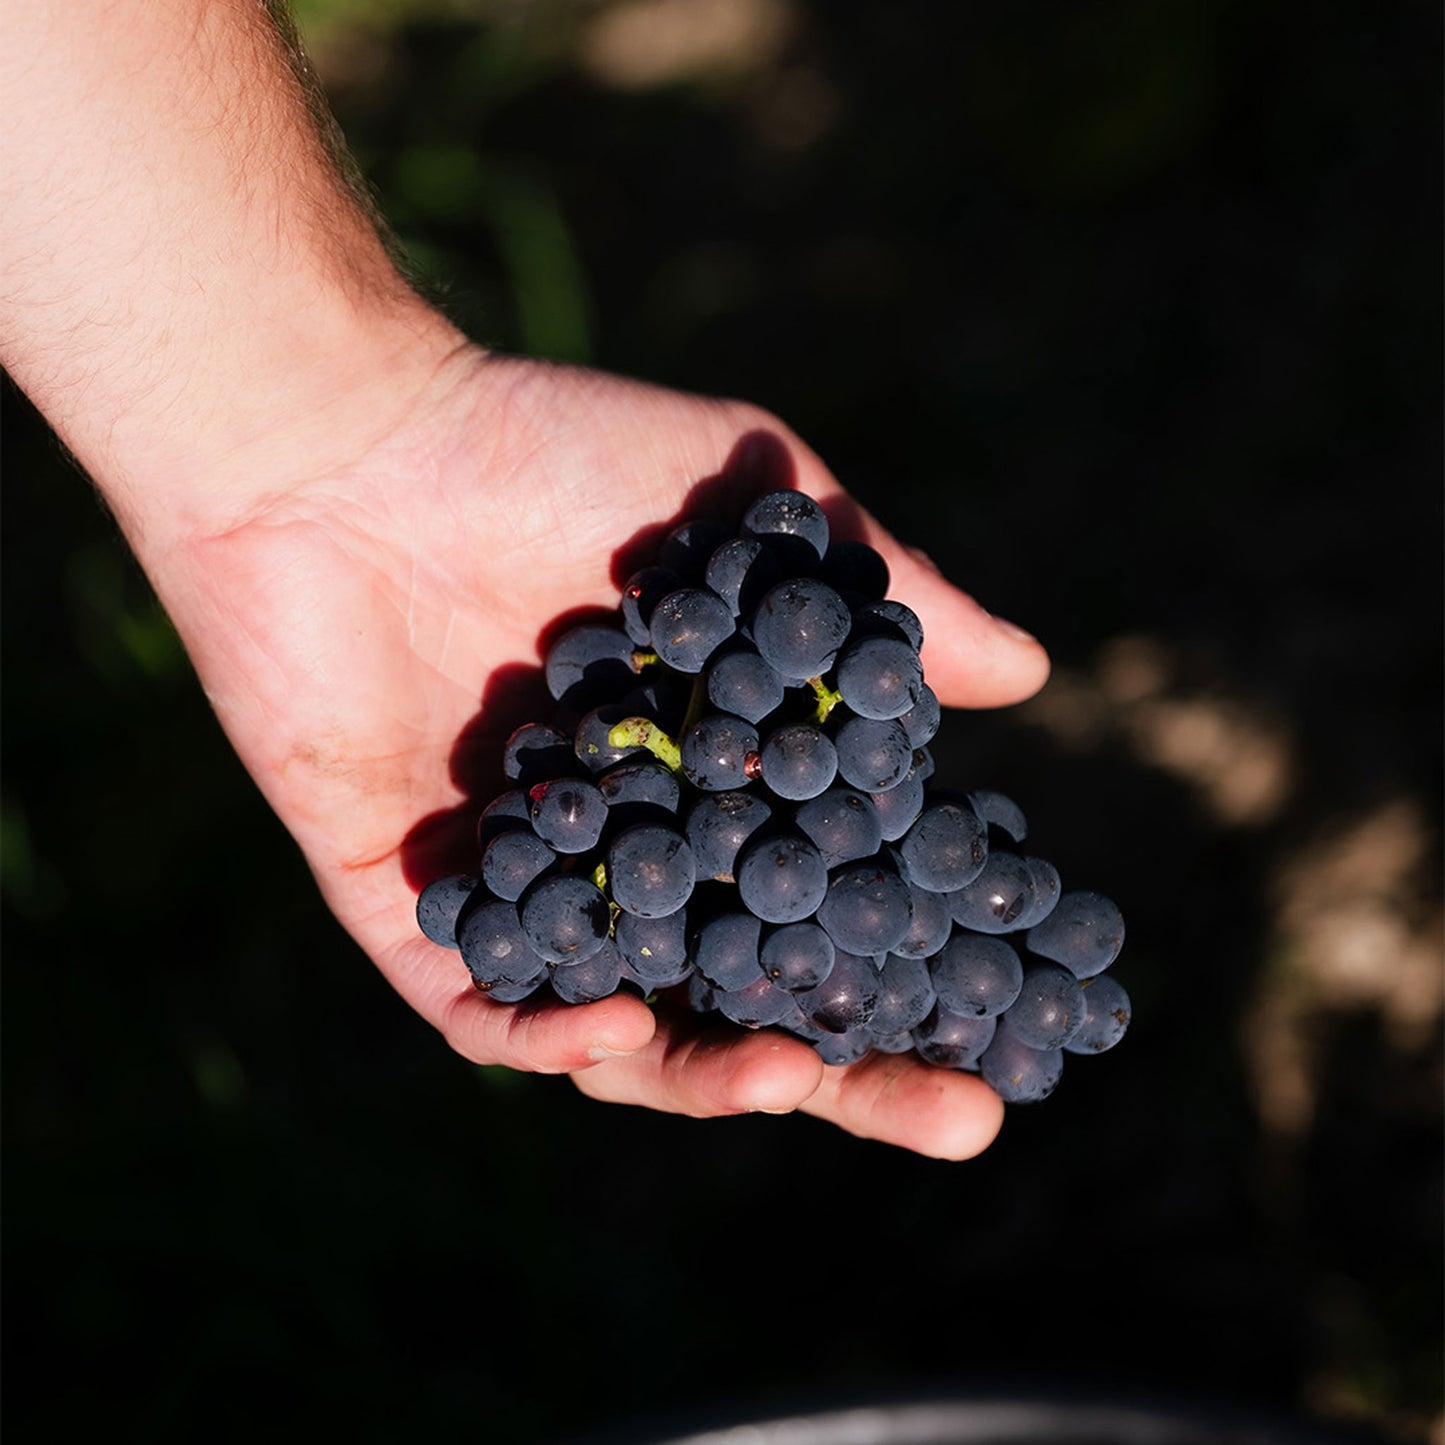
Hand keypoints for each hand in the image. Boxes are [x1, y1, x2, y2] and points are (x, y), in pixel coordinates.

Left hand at [144, 345, 1049, 1159]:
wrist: (350, 438)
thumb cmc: (553, 451)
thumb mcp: (753, 514)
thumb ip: (883, 594)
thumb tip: (1032, 672)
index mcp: (708, 778)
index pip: (827, 904)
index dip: (917, 967)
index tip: (1018, 1024)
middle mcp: (624, 847)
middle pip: (744, 991)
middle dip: (850, 1068)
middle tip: (962, 1123)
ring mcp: (518, 882)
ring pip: (622, 1027)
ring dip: (711, 1072)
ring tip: (796, 1080)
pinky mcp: (404, 897)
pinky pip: (476, 1004)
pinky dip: (546, 1031)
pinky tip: (624, 1027)